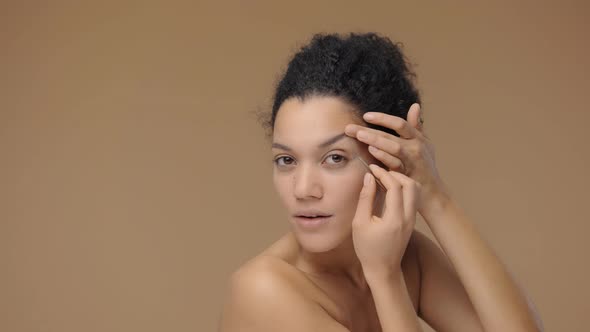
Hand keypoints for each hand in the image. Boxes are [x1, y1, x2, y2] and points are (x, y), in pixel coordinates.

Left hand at [345, 103, 448, 214]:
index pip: (399, 124)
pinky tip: (371, 152)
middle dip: (370, 130)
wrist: (433, 192)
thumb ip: (416, 126)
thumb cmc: (425, 166)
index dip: (383, 118)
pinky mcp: (408, 174)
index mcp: (418, 138)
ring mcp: (412, 161)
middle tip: (350, 128)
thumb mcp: (424, 144)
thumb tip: (414, 106)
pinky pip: (395, 164)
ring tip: (359, 136)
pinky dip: (383, 157)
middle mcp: (416, 147)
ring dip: (376, 140)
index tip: (366, 116)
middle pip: (391, 135)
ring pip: (393, 147)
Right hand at [352, 164, 419, 281]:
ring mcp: (412, 219)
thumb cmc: (368, 249)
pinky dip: (404, 188)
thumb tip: (368, 178)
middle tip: (380, 171)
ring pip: (415, 190)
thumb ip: (365, 198)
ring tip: (385, 178)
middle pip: (411, 184)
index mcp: (394, 219)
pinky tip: (390, 189)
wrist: (383, 269)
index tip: (372, 168)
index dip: (383, 173)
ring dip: (402, 180)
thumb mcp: (360, 223)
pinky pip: (413, 198)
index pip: (395, 186)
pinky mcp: (412, 220)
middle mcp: (408, 217)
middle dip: (396, 173)